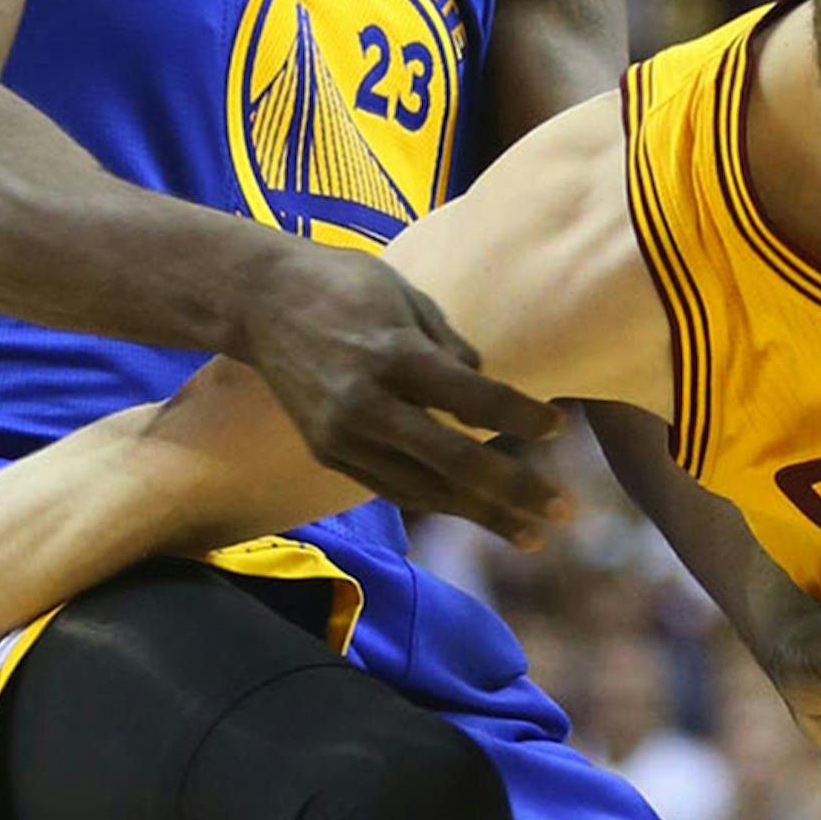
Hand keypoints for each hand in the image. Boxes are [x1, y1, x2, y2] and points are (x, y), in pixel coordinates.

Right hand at [235, 257, 562, 544]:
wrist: (256, 300)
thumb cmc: (342, 284)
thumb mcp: (403, 295)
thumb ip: (449, 346)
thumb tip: (488, 392)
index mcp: (392, 354)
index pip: (472, 399)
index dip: (521, 416)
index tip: (558, 427)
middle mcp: (368, 403)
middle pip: (455, 460)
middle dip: (515, 489)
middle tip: (563, 510)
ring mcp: (344, 435)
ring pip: (425, 489)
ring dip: (483, 514)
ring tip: (530, 534)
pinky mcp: (328, 451)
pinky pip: (394, 487)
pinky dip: (438, 501)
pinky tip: (475, 513)